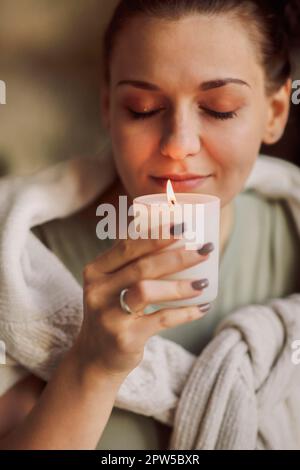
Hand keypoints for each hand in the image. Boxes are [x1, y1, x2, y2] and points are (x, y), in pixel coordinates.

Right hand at [76, 224, 213, 380]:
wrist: (95, 359)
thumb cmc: (112, 314)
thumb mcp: (110, 287)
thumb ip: (130, 265)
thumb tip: (173, 239)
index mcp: (96, 272)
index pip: (127, 246)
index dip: (156, 234)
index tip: (183, 226)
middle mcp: (98, 291)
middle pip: (141, 266)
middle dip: (177, 256)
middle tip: (204, 250)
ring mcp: (109, 315)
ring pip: (147, 291)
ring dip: (180, 286)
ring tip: (203, 283)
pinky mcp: (124, 337)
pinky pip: (161, 319)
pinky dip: (185, 313)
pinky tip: (202, 307)